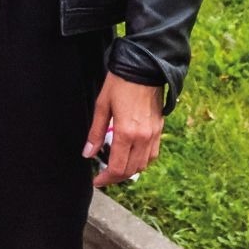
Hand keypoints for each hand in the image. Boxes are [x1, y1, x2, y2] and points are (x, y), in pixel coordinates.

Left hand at [85, 73, 164, 188]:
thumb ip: (95, 133)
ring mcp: (154, 134)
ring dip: (129, 170)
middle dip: (116, 177)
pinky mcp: (160, 129)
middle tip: (103, 176)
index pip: (117, 167)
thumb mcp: (102, 106)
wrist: (143, 68)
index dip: (105, 179)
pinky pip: (153, 154)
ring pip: (143, 165)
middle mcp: (143, 137)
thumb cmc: (120, 83)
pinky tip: (131, 156)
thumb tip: (88, 153)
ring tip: (116, 167)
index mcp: (126, 132)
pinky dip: (142, 161)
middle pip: (131, 170)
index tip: (97, 181)